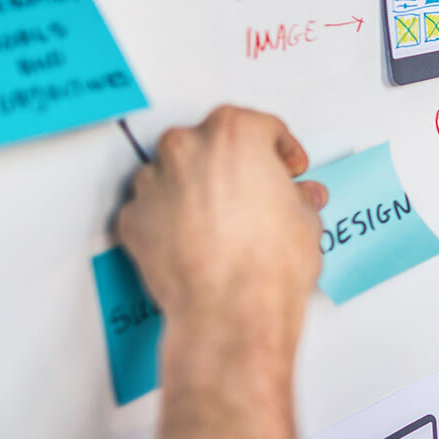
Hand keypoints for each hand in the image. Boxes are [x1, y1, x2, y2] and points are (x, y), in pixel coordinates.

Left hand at [116, 106, 326, 350]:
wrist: (232, 312)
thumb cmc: (267, 265)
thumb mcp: (305, 219)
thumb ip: (297, 198)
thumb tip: (295, 200)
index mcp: (234, 134)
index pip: (262, 126)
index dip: (281, 149)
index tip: (287, 165)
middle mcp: (187, 148)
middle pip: (212, 142)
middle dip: (234, 164)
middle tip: (257, 190)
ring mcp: (153, 183)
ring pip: (176, 172)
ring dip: (197, 188)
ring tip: (223, 219)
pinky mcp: (133, 219)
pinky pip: (154, 208)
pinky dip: (171, 218)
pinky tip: (195, 239)